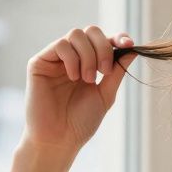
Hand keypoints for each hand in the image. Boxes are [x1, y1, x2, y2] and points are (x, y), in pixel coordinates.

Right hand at [23, 26, 136, 155]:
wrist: (59, 139)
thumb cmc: (81, 122)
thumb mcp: (106, 94)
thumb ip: (117, 71)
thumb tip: (132, 49)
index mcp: (88, 64)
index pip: (103, 40)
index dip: (118, 37)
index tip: (129, 44)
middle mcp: (71, 58)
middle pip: (90, 31)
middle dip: (103, 47)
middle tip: (105, 71)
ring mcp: (54, 59)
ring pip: (75, 34)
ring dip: (88, 55)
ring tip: (88, 79)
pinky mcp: (39, 62)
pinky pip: (60, 45)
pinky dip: (72, 59)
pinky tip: (73, 77)